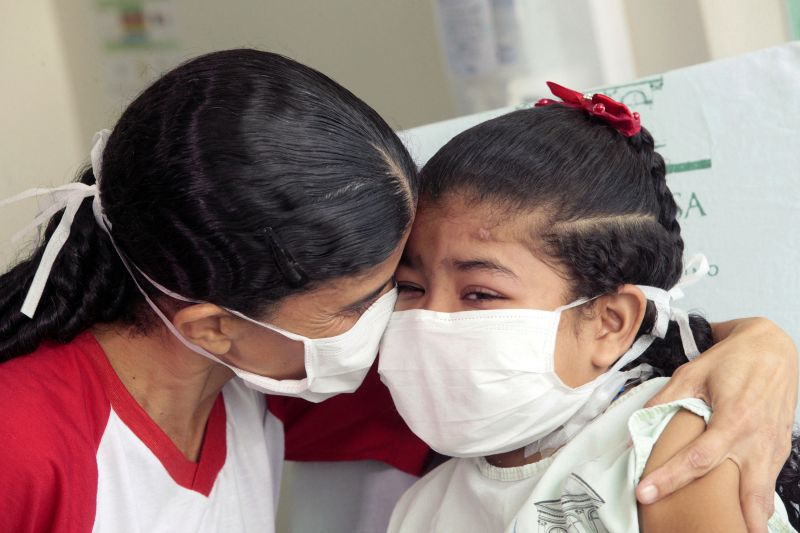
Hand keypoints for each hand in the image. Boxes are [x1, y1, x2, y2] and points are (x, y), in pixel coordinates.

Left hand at [636, 317, 796, 532]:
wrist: (774, 348)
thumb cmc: (732, 359)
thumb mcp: (692, 373)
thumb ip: (666, 401)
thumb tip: (638, 426)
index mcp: (733, 420)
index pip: (697, 460)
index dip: (669, 478)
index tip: (645, 493)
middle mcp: (756, 440)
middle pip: (745, 493)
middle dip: (733, 522)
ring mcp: (772, 448)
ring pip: (763, 496)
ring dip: (752, 521)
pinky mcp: (780, 450)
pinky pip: (769, 484)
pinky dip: (759, 504)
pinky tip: (746, 518)